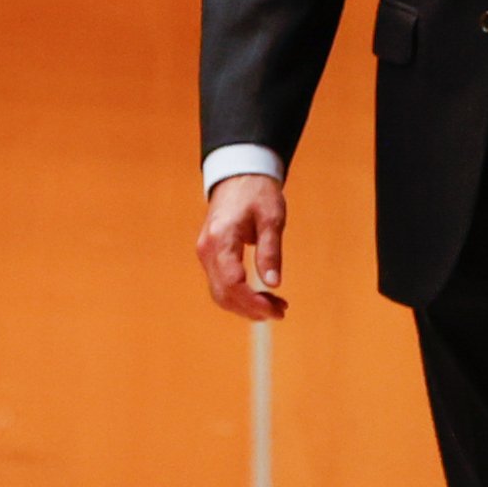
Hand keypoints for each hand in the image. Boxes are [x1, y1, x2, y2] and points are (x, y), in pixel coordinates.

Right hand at [196, 174, 289, 320]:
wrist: (238, 175)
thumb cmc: (257, 193)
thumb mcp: (271, 218)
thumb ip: (270, 251)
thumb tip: (274, 284)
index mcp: (221, 238)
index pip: (232, 282)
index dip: (253, 302)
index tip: (276, 310)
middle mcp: (207, 249)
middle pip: (224, 293)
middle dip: (252, 309)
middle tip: (281, 311)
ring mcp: (205, 254)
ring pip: (220, 294)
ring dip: (246, 306)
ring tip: (276, 306)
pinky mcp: (210, 257)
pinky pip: (221, 285)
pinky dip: (240, 297)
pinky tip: (261, 297)